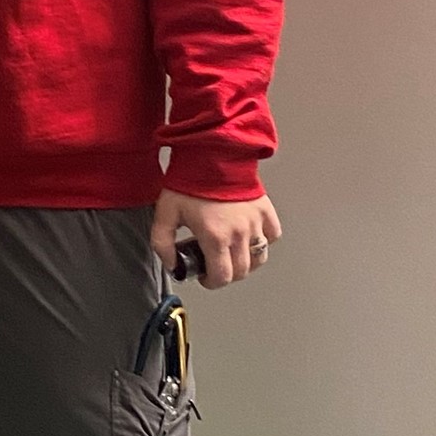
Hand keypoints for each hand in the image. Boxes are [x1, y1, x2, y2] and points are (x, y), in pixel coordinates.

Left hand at [152, 188, 280, 290]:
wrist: (211, 153)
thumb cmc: (189, 181)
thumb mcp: (165, 213)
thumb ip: (163, 244)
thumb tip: (172, 264)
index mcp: (215, 237)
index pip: (222, 277)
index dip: (211, 282)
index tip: (204, 277)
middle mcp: (239, 233)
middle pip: (241, 271)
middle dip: (226, 274)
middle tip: (215, 264)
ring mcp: (255, 222)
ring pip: (259, 258)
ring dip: (246, 262)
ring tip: (232, 253)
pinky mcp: (265, 210)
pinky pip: (272, 236)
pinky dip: (263, 241)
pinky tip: (249, 235)